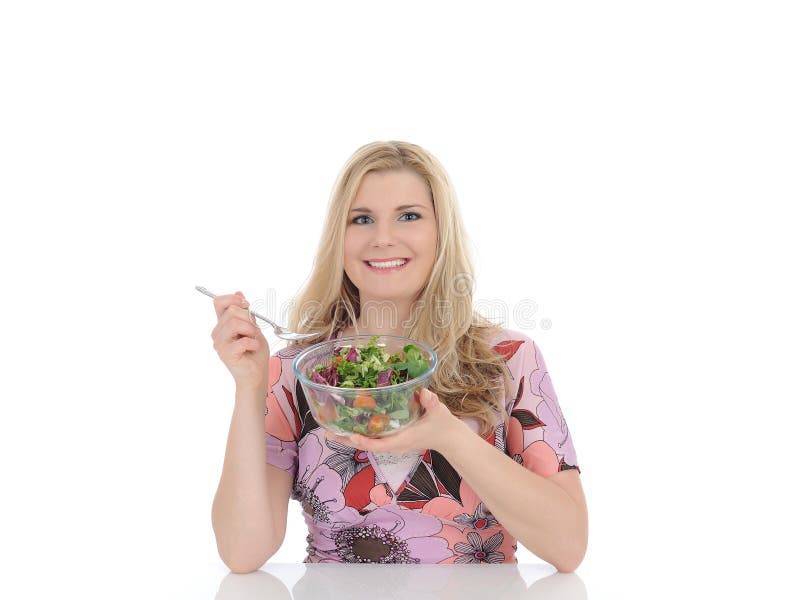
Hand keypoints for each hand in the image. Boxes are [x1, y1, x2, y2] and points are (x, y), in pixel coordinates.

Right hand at [210, 290, 270, 389]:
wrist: (257, 374)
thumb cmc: (255, 353)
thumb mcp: (253, 328)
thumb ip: (246, 313)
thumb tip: (239, 293)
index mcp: (223, 324)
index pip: (218, 302)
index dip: (232, 299)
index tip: (246, 304)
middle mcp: (218, 333)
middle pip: (232, 311)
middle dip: (248, 319)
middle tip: (253, 333)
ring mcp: (219, 343)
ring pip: (235, 323)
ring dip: (251, 332)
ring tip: (253, 341)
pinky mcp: (225, 354)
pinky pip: (242, 340)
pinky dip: (253, 344)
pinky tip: (252, 349)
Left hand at [324, 388, 465, 454]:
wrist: (448, 438)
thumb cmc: (442, 425)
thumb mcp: (439, 412)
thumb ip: (432, 402)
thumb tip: (424, 392)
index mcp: (403, 439)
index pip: (380, 445)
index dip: (365, 441)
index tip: (352, 435)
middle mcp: (394, 444)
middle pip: (366, 446)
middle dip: (346, 440)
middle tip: (327, 431)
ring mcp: (391, 444)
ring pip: (366, 444)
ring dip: (348, 437)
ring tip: (329, 429)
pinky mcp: (391, 440)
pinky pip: (370, 440)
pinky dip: (357, 434)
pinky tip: (346, 426)